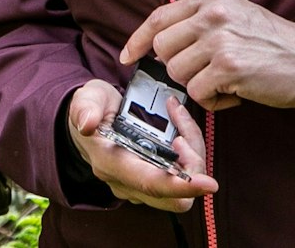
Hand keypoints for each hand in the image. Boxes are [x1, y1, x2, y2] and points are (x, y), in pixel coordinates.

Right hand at [67, 79, 216, 211]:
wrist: (89, 122)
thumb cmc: (93, 109)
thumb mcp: (87, 98)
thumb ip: (86, 107)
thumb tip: (87, 123)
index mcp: (110, 163)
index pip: (150, 184)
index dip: (181, 186)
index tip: (209, 183)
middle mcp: (126, 182)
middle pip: (174, 196)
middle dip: (191, 169)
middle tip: (183, 137)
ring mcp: (139, 186)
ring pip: (182, 189)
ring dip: (192, 159)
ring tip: (180, 124)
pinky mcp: (151, 182)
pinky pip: (181, 179)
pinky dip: (188, 156)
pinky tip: (179, 131)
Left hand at [121, 0, 294, 111]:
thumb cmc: (273, 44)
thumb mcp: (234, 16)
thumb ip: (199, 22)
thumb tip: (160, 45)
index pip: (159, 17)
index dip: (139, 40)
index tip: (128, 56)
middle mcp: (212, 14)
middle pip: (163, 48)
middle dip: (178, 67)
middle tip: (205, 73)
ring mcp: (220, 40)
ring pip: (177, 72)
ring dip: (198, 86)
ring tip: (226, 82)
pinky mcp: (229, 68)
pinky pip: (197, 92)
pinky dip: (213, 101)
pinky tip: (235, 94)